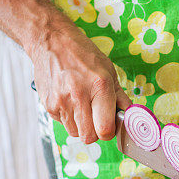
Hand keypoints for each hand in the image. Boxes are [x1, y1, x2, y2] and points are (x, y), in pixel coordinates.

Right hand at [27, 16, 130, 142]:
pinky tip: (69, 100)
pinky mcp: (48, 104)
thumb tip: (130, 115)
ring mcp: (61, 101)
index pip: (105, 129)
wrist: (51, 41)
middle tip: (96, 118)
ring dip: (81, 125)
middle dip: (95, 132)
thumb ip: (120, 96)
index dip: (109, 132)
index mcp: (99, 86)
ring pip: (75, 133)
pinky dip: (68, 117)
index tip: (109, 125)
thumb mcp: (108, 70)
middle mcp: (79, 95)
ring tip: (81, 105)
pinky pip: (62, 123)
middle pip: (89, 137)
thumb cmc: (82, 54)